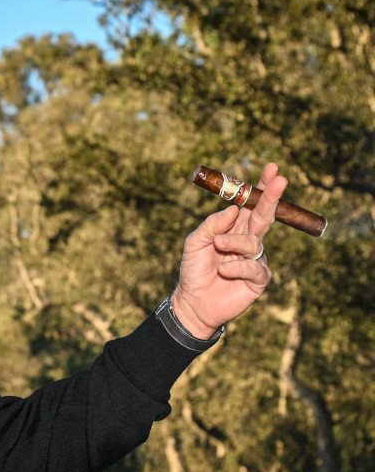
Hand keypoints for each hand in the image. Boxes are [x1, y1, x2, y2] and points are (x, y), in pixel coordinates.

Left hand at [170, 163, 285, 337]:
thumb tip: (234, 208)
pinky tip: (223, 270)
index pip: (251, 204)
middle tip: (279, 179)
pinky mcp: (259, 279)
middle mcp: (248, 240)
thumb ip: (212, 225)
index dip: (261, 188)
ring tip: (218, 247)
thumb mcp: (195, 243)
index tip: (271, 169)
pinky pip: (254, 267)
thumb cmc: (193, 271)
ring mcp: (255, 259)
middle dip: (271, 197)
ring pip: (254, 242)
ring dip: (234, 242)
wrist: (192, 302)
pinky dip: (236, 267)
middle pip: (264, 216)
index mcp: (234, 228)